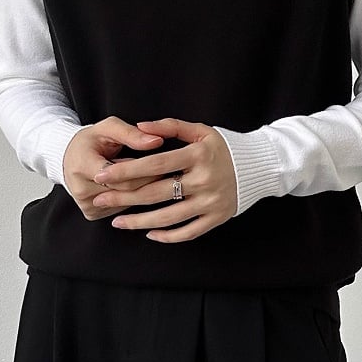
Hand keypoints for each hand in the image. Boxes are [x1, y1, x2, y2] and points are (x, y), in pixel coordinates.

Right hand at [62, 116, 164, 220]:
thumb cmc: (91, 141)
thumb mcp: (108, 128)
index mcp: (83, 165)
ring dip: (143, 193)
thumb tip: (157, 141)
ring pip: (126, 203)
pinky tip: (140, 190)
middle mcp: (81, 189)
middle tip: (170, 173)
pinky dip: (132, 200)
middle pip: (126, 191)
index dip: (145, 170)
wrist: (68, 158)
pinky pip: (120, 209)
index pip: (121, 175)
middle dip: (149, 181)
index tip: (165, 163)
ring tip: (157, 181)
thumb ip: (132, 134)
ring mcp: (86, 204)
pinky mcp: (91, 213)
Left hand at [89, 117, 237, 242]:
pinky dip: (168, 235)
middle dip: (124, 197)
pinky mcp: (218, 218)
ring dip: (140, 221)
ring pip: (169, 216)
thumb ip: (169, 126)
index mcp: (198, 155)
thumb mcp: (200, 130)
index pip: (155, 163)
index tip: (103, 175)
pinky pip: (189, 232)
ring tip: (117, 222)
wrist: (261, 166)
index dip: (127, 170)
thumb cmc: (225, 146)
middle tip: (100, 199)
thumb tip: (139, 127)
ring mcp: (211, 202)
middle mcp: (204, 180)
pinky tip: (149, 234)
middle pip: (156, 192)